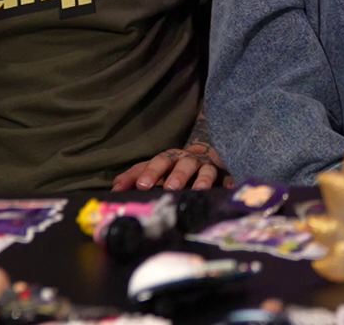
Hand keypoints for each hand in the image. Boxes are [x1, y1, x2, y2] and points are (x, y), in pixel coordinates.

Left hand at [113, 142, 231, 190]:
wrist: (205, 153)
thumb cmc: (173, 167)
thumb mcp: (153, 168)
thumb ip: (134, 177)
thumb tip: (114, 189)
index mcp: (169, 158)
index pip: (157, 162)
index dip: (150, 173)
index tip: (141, 186)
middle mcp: (188, 160)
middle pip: (182, 164)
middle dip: (176, 175)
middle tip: (170, 187)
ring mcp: (207, 166)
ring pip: (205, 170)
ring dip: (201, 180)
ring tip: (197, 190)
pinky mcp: (224, 174)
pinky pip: (227, 179)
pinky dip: (228, 184)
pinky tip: (229, 190)